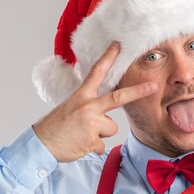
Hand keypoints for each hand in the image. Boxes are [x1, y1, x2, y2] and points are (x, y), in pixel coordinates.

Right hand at [32, 42, 156, 161]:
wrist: (41, 144)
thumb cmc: (54, 126)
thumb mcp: (69, 108)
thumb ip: (87, 105)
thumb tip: (104, 112)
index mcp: (80, 96)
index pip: (96, 73)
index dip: (107, 58)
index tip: (117, 46)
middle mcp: (87, 107)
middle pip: (118, 98)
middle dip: (138, 92)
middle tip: (152, 86)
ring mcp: (91, 124)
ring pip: (111, 128)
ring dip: (101, 134)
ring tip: (83, 135)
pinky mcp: (92, 140)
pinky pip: (102, 144)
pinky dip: (93, 147)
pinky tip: (80, 145)